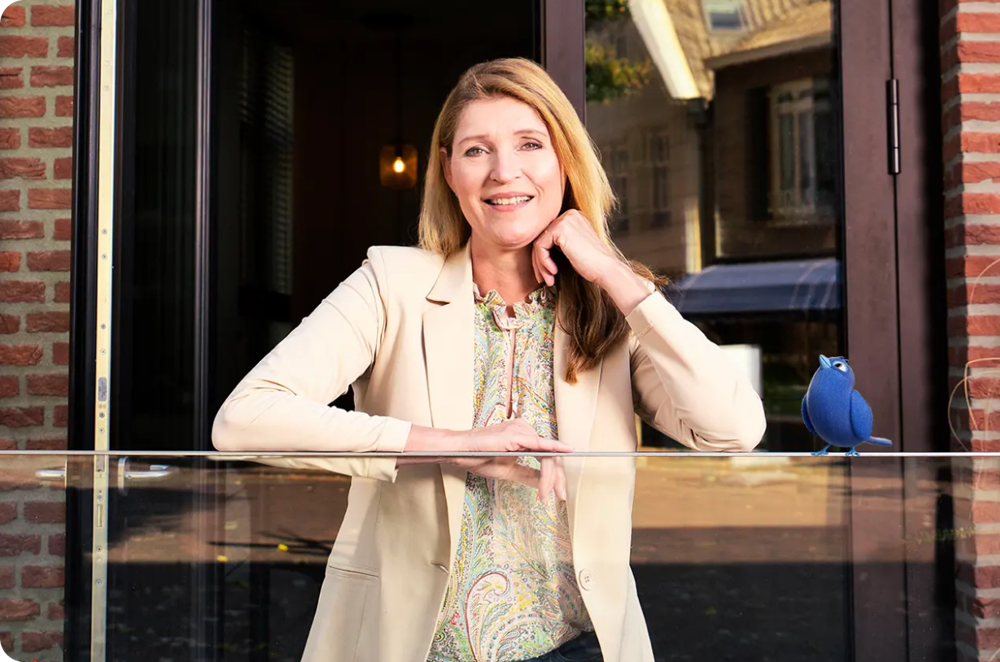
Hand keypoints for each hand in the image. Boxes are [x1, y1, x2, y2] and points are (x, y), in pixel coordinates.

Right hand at [453, 419, 570, 502]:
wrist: (460, 452)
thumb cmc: (479, 458)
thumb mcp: (509, 471)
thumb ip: (528, 475)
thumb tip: (545, 483)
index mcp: (524, 438)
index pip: (548, 456)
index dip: (555, 476)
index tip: (558, 493)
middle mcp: (525, 431)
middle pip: (551, 455)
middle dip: (557, 478)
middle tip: (559, 496)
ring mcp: (521, 430)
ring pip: (547, 454)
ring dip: (549, 477)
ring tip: (544, 494)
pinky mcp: (516, 435)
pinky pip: (539, 444)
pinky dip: (553, 450)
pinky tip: (566, 452)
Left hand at [533, 208, 652, 314]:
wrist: (605, 269)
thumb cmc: (591, 264)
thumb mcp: (572, 248)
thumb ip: (558, 242)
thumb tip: (535, 249)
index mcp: (573, 217)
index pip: (549, 235)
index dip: (543, 256)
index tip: (546, 272)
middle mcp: (569, 214)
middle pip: (542, 238)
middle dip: (540, 261)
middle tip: (543, 278)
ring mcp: (565, 219)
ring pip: (539, 243)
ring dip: (540, 264)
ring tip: (548, 279)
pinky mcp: (560, 228)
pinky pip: (540, 246)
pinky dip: (543, 262)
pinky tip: (553, 271)